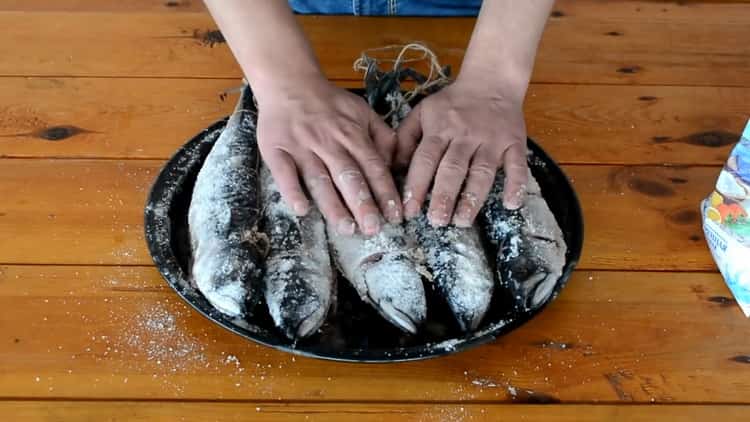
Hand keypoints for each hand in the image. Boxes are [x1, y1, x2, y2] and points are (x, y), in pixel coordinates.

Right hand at [256, 78, 401, 235]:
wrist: (289, 82)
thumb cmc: (329, 102)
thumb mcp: (362, 111)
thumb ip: (382, 136)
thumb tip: (397, 163)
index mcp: (352, 134)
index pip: (373, 166)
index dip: (385, 192)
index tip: (395, 215)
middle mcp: (329, 142)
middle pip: (349, 176)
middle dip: (363, 204)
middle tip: (373, 229)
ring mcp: (302, 147)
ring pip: (320, 179)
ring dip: (333, 205)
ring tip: (346, 228)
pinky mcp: (277, 149)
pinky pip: (284, 173)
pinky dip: (292, 191)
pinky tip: (302, 210)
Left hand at [396, 80, 527, 226]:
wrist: (491, 81)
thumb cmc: (451, 103)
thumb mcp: (422, 112)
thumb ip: (405, 137)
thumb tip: (391, 166)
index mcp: (440, 129)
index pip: (425, 160)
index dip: (416, 186)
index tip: (409, 211)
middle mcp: (465, 136)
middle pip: (453, 168)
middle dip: (444, 196)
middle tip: (436, 222)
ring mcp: (491, 140)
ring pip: (482, 171)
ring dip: (472, 198)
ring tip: (462, 220)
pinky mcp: (514, 143)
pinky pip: (517, 165)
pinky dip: (517, 184)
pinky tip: (511, 204)